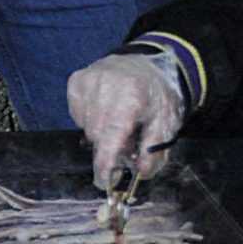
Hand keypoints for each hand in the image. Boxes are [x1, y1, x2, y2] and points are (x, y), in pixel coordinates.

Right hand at [66, 50, 184, 190]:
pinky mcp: (76, 81)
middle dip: (110, 146)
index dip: (105, 165)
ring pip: (85, 127)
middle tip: (126, 140)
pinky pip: (78, 115)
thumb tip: (141, 174)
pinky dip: (91, 119)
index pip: (110, 139)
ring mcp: (88, 81)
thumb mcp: (166, 122)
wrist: (145, 62)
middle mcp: (106, 85)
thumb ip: (154, 151)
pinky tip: (106, 109)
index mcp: (132, 96)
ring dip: (101, 132)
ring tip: (119, 121)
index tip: (104, 181)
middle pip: (96, 136)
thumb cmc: (156, 94)